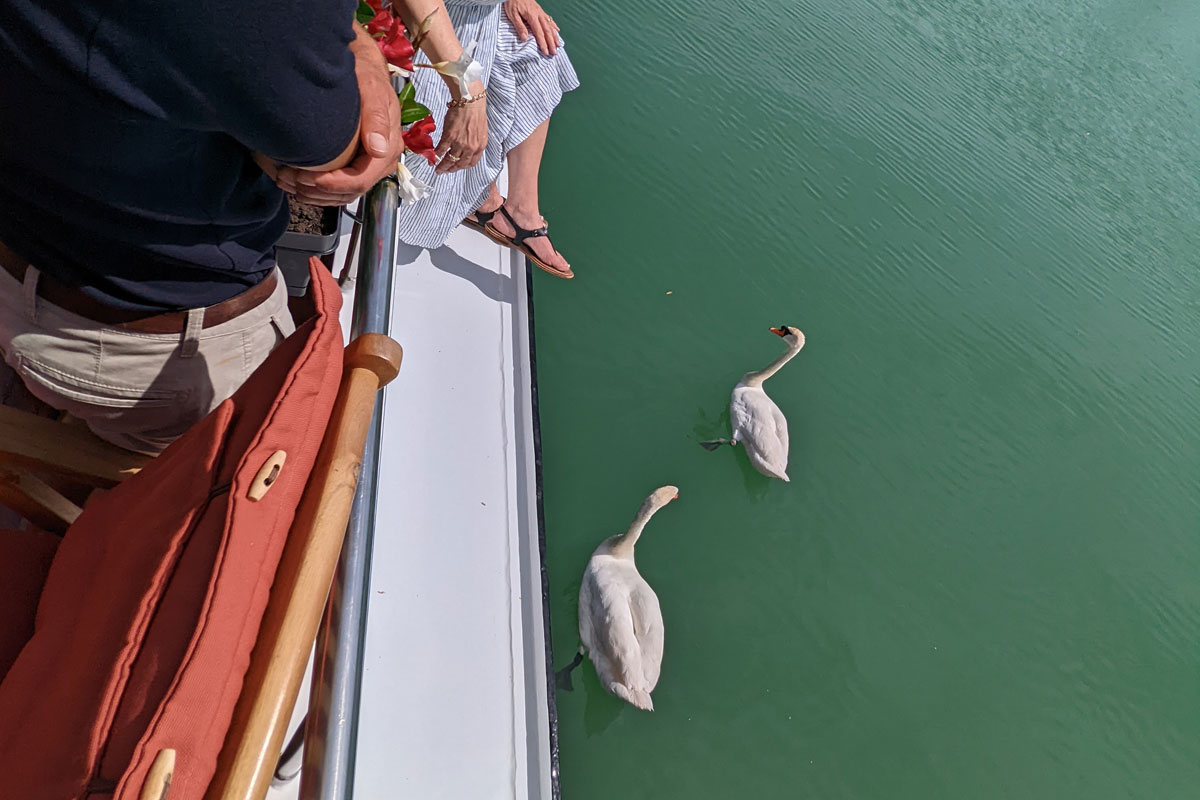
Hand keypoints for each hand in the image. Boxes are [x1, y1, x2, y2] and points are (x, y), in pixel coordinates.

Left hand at [272, 25, 403, 205]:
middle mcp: (380, 162)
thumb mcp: (372, 90)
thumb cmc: (366, 77)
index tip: (307, 178)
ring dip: (313, 194)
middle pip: (349, 192)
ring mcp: (368, 166)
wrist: (363, 69)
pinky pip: (337, 189)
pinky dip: (314, 191)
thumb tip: (378, 149)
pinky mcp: (355, 165)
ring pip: (341, 195)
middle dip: (317, 191)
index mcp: (388, 148)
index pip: (361, 180)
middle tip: (288, 178)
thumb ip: (376, 117)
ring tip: (286, 181)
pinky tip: (294, 182)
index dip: (334, 184)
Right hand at [434, 85, 487, 173]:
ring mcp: (460, 143)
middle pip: (460, 164)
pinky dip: (436, 156)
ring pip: (450, 160)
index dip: (462, 167)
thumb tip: (466, 148)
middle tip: (444, 171)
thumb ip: (474, 142)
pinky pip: (441, 150)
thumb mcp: (479, 131)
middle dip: (451, 169)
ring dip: (442, 166)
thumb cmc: (475, 112)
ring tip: (437, 168)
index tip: (456, 168)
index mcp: (480, 146)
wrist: (469, 100)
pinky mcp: (449, 136)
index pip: (471, 163)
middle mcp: (471, 147)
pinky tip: (432, 158)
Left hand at [503, 0, 559, 56]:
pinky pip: (549, 19)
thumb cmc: (512, 1)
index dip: (543, 43)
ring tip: (558, 45)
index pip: (539, 32)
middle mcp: (538, 14)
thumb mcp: (512, 14)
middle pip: (547, 30)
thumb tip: (524, 38)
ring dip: (554, 36)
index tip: (546, 52)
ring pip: (550, 25)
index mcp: (532, 16)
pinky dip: (554, 25)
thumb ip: (519, 26)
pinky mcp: (540, 10)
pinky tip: (557, 30)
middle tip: (554, 53)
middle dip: (551, 43)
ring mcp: (540, 12)